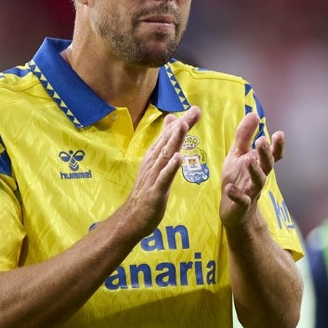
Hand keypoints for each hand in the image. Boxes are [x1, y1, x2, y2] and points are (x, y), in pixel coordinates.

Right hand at [121, 106, 200, 237]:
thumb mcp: (157, 168)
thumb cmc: (146, 192)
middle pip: (168, 141)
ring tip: (184, 126)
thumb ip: (164, 149)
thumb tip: (170, 128)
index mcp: (154, 158)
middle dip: (181, 126)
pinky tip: (178, 158)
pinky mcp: (155, 191)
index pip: (168, 137)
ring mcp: (153, 177)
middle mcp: (153, 163)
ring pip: (165, 155)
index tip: (195, 109)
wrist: (132, 218)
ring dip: (174, 140)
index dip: (181, 123)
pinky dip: (170, 167)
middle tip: (194, 110)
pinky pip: (163, 178)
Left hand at [220, 112, 282, 227]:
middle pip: (267, 166)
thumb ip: (244, 135)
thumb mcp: (238, 155)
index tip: (279, 133)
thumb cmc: (237, 179)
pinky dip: (236, 194)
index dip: (277, 146)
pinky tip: (230, 188)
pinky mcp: (241, 206)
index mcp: (258, 165)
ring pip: (258, 182)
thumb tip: (254, 113)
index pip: (272, 155)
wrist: (233, 211)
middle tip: (262, 141)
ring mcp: (251, 192)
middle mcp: (258, 178)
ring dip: (255, 171)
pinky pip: (242, 201)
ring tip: (250, 160)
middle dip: (266, 154)